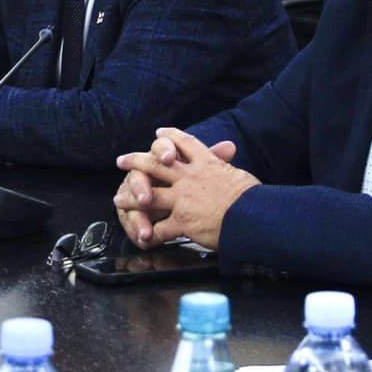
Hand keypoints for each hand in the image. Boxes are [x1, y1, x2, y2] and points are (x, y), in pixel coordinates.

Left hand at [111, 128, 253, 251]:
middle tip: (122, 160)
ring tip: (119, 199)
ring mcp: (182, 199)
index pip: (185, 143)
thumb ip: (226, 168)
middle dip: (136, 161)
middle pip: (156, 163)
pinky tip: (145, 237)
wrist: (252, 216)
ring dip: (132, 197)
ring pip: (149, 195)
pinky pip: (160, 229)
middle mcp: (189, 177)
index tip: (159, 133)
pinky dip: (150, 234)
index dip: (170, 137)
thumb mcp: (239, 174)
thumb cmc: (252, 198)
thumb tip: (229, 162)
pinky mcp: (181, 221)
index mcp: (206, 164)